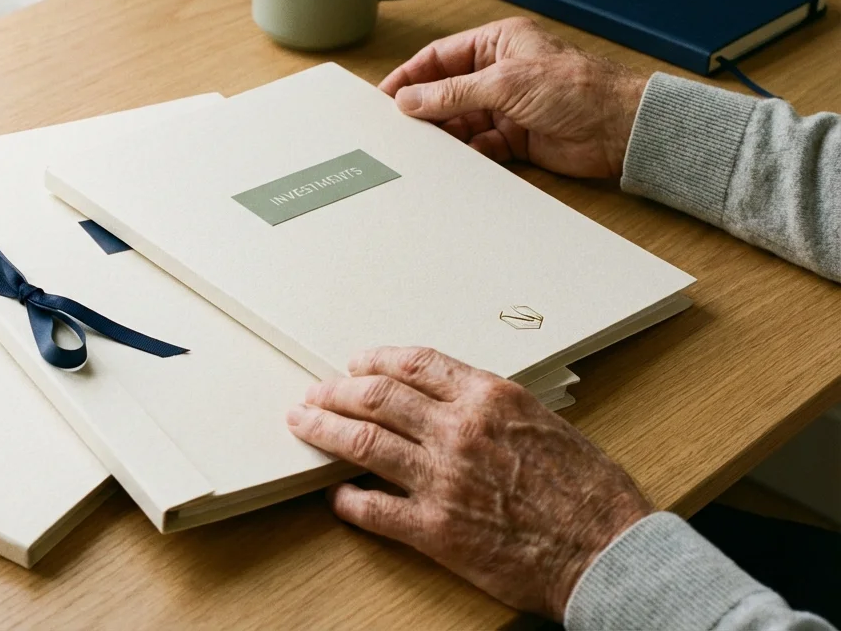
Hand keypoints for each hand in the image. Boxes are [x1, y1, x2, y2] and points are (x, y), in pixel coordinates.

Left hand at [286, 346, 653, 620]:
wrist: (609, 551)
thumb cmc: (589, 491)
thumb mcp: (544, 423)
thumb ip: (493, 409)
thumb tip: (449, 400)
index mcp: (489, 398)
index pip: (415, 363)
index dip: (375, 360)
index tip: (355, 364)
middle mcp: (459, 431)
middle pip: (376, 397)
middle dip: (336, 391)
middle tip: (314, 393)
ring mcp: (442, 479)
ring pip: (362, 442)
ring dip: (323, 430)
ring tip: (303, 424)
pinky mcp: (434, 529)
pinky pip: (372, 507)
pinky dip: (346, 498)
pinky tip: (334, 495)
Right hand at [379, 17, 647, 178]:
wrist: (618, 128)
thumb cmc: (577, 88)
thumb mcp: (505, 83)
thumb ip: (453, 92)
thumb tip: (411, 98)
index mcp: (498, 43)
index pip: (441, 57)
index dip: (411, 75)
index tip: (386, 95)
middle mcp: (500, 72)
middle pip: (447, 90)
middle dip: (425, 108)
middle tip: (399, 126)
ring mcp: (507, 106)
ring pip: (461, 120)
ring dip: (445, 133)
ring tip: (426, 145)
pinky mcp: (516, 137)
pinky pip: (480, 145)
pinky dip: (468, 152)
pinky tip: (460, 158)